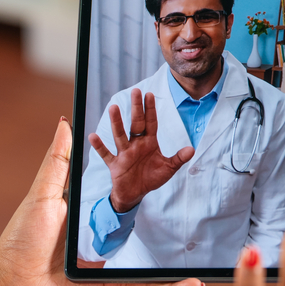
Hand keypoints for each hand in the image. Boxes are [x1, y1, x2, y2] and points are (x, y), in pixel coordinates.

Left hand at [0, 118, 202, 285]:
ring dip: (179, 249)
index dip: (138, 168)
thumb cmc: (21, 242)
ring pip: (150, 251)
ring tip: (205, 238)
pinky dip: (170, 285)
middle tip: (193, 186)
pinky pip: (146, 283)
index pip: (116, 185)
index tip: (158, 148)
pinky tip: (194, 283)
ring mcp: (108, 258)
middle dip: (165, 206)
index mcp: (83, 209)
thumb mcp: (42, 195)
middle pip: (138, 217)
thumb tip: (65, 123)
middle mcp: (99, 232)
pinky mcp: (111, 281)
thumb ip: (57, 161)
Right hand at [88, 88, 194, 212]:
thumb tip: (191, 149)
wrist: (135, 194)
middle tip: (136, 91)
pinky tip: (93, 136)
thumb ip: (178, 158)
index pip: (151, 123)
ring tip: (114, 108)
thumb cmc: (151, 178)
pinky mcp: (115, 165)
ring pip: (120, 136)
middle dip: (136, 108)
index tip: (150, 94)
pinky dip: (100, 147)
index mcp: (149, 143)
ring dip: (117, 123)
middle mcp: (136, 145)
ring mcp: (124, 154)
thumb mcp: (168, 169)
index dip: (151, 110)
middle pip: (136, 124)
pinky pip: (106, 154)